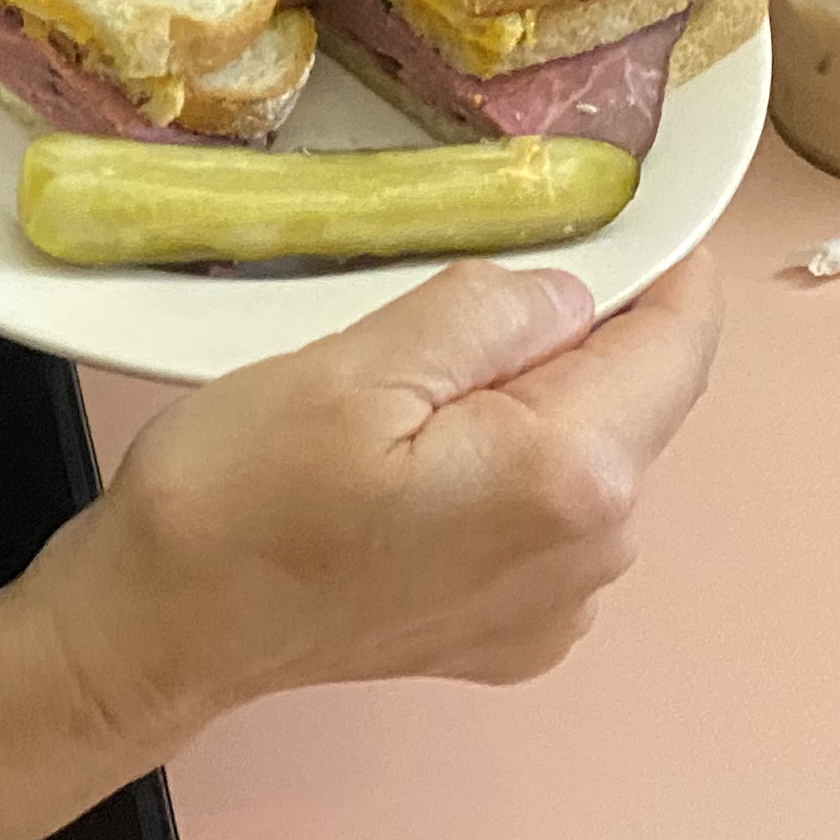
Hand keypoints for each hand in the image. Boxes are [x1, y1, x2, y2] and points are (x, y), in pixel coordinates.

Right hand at [32, 249, 725, 758]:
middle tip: (452, 293)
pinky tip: (413, 468)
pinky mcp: (515, 635)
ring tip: (411, 387)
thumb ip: (487, 313)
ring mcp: (558, 607)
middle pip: (634, 399)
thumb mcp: (352, 363)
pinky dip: (504, 471)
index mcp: (569, 476)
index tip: (614, 203)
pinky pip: (545, 517)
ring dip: (528, 404)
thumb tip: (570, 294)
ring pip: (585, 454)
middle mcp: (593, 554)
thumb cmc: (238, 496)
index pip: (680, 342)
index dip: (661, 262)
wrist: (159, 630)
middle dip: (571, 335)